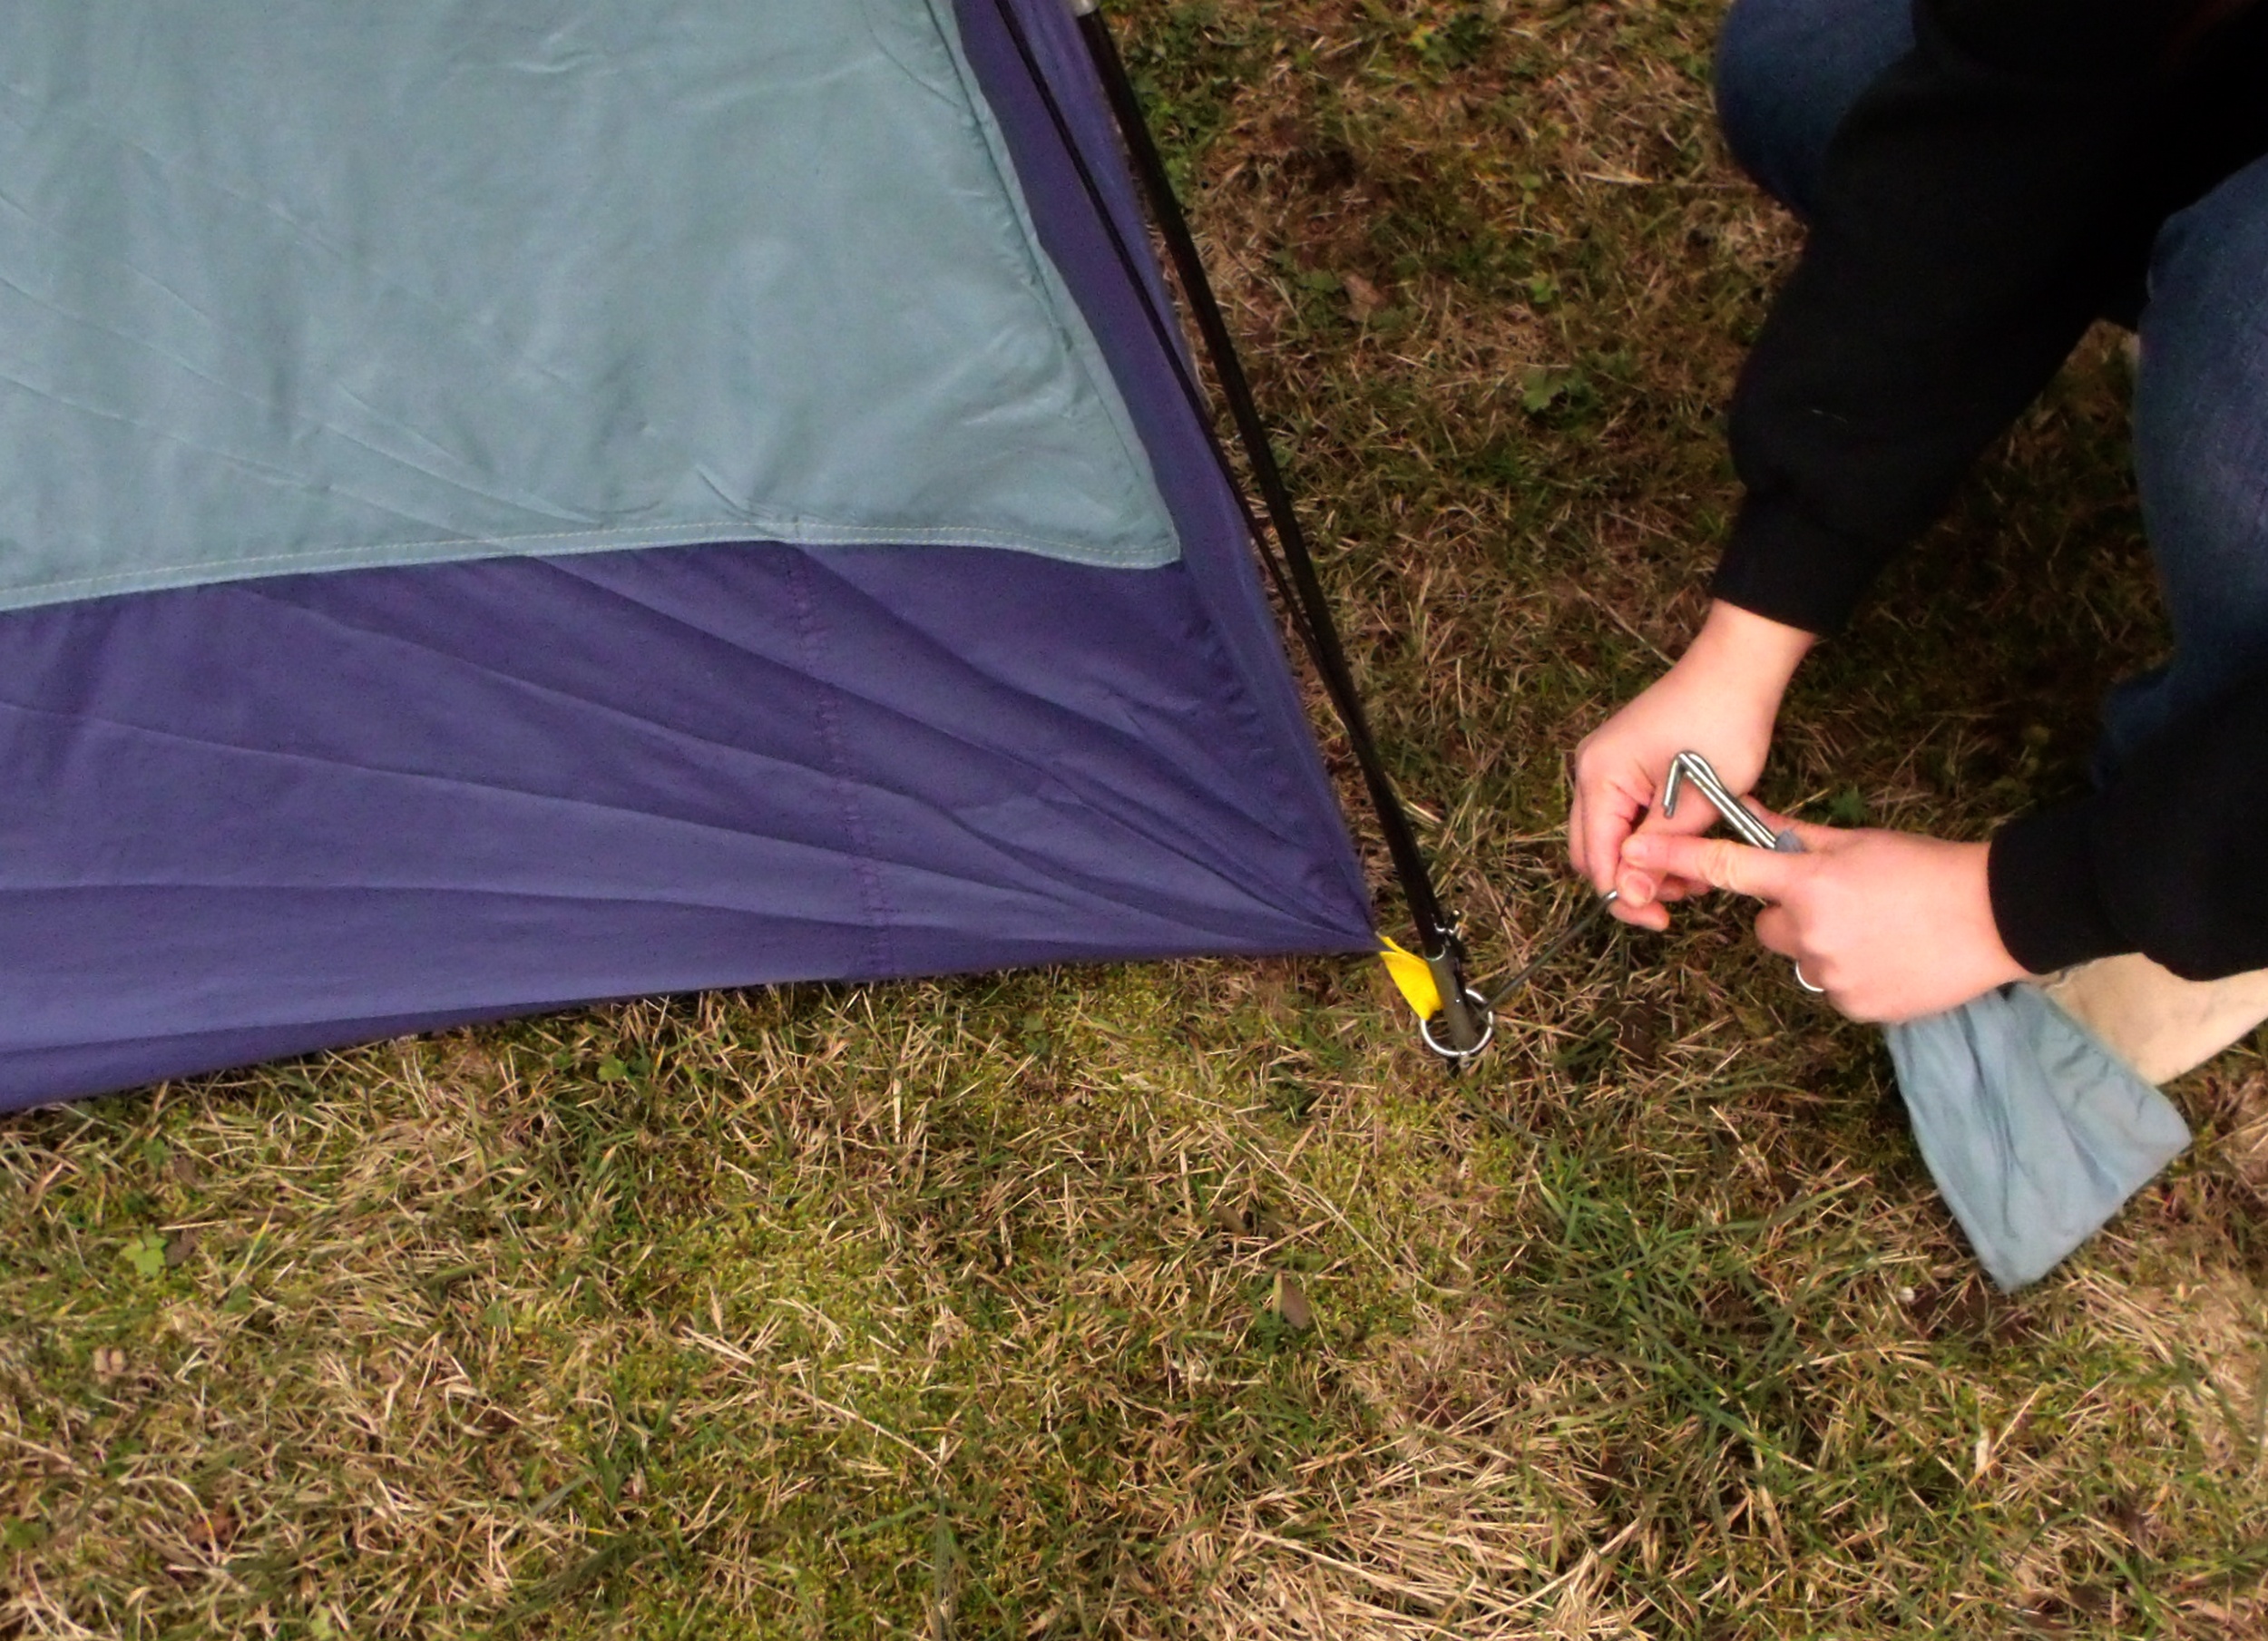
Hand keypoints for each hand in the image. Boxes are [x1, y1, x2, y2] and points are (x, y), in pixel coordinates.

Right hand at [1569, 601, 1814, 929]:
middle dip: (1632, 882)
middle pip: (1591, 851)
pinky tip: (1688, 846)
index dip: (1625, 896)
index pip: (1596, 858)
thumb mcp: (1700, 798)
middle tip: (1678, 900)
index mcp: (1600, 776)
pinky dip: (1650, 840)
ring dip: (1645, 863)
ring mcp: (1605, 766)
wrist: (1738, 666)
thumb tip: (1634, 894)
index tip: (1662, 920)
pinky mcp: (1625, 765)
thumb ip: (1664, 849)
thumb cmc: (1723, 720)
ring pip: (1609, 838)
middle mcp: (1590, 771)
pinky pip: (1624, 817)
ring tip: (1694, 873)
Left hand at [1619, 820, 2031, 1021]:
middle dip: (1791, 914)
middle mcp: (1810, 931)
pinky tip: (1890, 956)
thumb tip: (1752, 812)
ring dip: (1823, 946)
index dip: (1676, 858)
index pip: (1727, 867)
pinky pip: (1831, 988)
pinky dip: (1849, 974)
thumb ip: (1797, 833)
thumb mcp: (1857, 841)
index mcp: (1808, 881)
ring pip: (1800, 959)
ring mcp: (1830, 974)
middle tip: (1843, 901)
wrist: (1995, 915)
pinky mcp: (1853, 1006)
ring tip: (1877, 929)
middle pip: (1767, 926)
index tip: (1633, 855)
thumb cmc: (1926, 867)